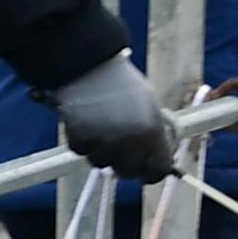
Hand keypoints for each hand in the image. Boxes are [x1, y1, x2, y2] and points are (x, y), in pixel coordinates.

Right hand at [48, 52, 177, 182]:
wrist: (90, 66)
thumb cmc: (124, 85)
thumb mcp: (149, 108)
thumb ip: (153, 136)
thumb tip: (157, 160)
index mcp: (151, 134)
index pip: (157, 171)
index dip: (153, 171)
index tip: (149, 168)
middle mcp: (128, 145)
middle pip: (128, 173)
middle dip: (127, 162)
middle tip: (123, 147)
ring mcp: (102, 145)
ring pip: (103, 164)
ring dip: (104, 152)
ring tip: (104, 126)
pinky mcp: (79, 142)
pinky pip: (84, 152)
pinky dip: (86, 142)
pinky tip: (88, 122)